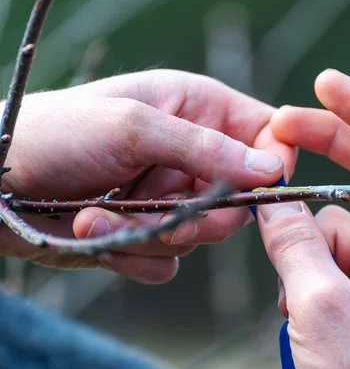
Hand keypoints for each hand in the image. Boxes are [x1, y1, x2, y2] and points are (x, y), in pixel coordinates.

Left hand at [0, 69, 295, 283]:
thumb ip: (208, 148)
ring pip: (205, 233)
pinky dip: (134, 253)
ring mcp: (170, 196)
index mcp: (197, 109)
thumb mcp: (135, 127)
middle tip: (165, 210)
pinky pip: (170, 260)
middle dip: (204, 212)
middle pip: (242, 196)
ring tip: (99, 213)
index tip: (258, 187)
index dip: (271, 162)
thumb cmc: (57, 133)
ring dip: (154, 231)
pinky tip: (95, 230)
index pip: (265, 134)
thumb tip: (273, 169)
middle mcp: (191, 153)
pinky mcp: (149, 232)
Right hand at [257, 70, 349, 368]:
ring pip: (338, 226)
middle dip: (327, 149)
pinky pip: (330, 260)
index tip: (325, 84)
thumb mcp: (321, 307)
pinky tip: (296, 311)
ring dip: (303, 243)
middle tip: (280, 129)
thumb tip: (272, 200)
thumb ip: (294, 243)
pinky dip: (306, 273)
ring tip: (293, 295)